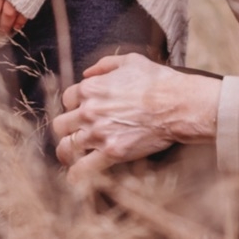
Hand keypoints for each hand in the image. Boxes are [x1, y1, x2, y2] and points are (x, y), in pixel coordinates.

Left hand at [50, 54, 220, 178]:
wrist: (178, 105)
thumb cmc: (157, 81)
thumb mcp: (130, 61)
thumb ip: (104, 65)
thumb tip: (87, 73)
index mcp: (90, 88)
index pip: (67, 99)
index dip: (74, 106)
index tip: (82, 112)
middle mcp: (88, 111)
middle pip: (61, 124)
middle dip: (67, 129)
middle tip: (75, 134)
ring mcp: (98, 133)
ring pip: (66, 147)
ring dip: (68, 151)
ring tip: (71, 157)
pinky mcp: (111, 152)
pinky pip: (84, 168)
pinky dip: (77, 174)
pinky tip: (75, 177)